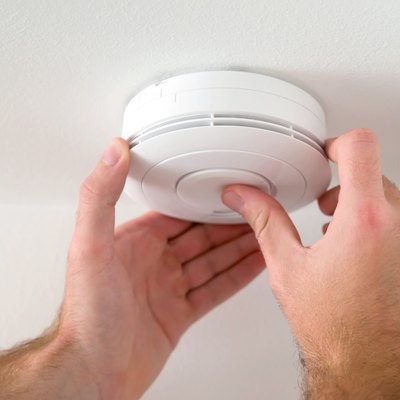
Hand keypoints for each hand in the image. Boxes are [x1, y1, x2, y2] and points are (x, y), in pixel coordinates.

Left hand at [59, 138, 263, 398]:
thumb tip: (112, 152)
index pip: (177, 213)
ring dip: (239, 247)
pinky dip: (237, 276)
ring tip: (265, 233)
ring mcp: (168, 289)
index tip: (225, 189)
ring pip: (212, 261)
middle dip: (229, 223)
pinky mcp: (179, 313)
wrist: (93, 373)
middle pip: (201, 236)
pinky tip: (255, 265)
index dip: (203, 201)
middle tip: (257, 210)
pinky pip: (215, 289)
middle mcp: (153, 263)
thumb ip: (100, 197)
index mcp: (135, 242)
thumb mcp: (90, 246)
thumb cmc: (87, 315)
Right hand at [222, 129, 399, 397]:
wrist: (367, 366)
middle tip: (325, 203)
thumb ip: (265, 220)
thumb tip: (243, 197)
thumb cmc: (334, 328)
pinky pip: (399, 219)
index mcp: (365, 221)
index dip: (336, 144)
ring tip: (337, 226)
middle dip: (344, 183)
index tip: (324, 155)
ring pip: (389, 196)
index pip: (360, 147)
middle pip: (373, 171)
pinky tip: (356, 245)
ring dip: (361, 203)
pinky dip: (379, 221)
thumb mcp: (288, 266)